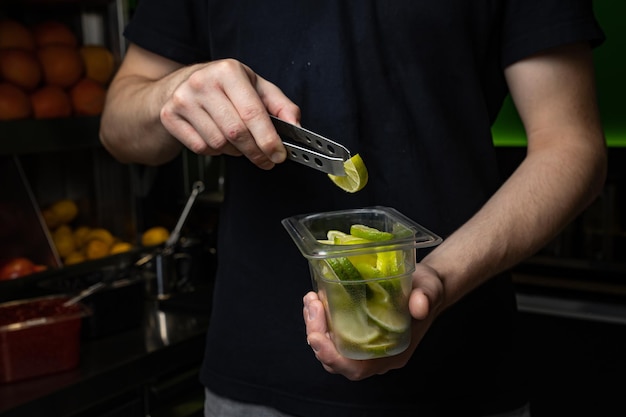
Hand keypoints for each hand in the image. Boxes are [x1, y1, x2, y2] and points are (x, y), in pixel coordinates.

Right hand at [160, 58, 300, 169]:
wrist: (180, 84)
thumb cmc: (223, 86)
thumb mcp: (255, 87)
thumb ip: (280, 106)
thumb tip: (296, 126)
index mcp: (228, 71)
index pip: (253, 113)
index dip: (269, 139)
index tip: (279, 154)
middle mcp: (202, 82)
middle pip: (236, 132)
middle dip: (256, 151)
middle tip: (266, 159)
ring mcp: (183, 100)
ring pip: (219, 144)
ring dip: (235, 151)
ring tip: (238, 141)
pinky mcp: (169, 116)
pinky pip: (201, 148)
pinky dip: (215, 151)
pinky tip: (218, 138)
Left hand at [302, 263, 444, 379]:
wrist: (424, 286)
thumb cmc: (427, 290)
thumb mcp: (429, 289)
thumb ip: (425, 298)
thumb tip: (419, 305)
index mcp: (392, 353)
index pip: (356, 368)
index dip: (332, 357)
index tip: (316, 336)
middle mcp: (375, 353)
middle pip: (336, 359)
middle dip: (317, 335)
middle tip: (312, 306)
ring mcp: (364, 342)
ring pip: (330, 346)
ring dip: (315, 326)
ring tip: (311, 299)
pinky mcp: (356, 328)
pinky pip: (332, 333)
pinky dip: (320, 319)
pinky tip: (316, 299)